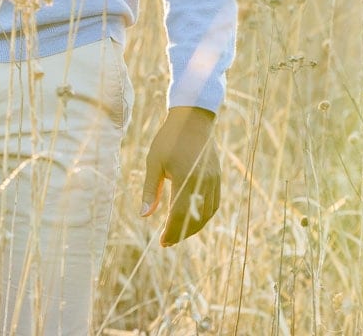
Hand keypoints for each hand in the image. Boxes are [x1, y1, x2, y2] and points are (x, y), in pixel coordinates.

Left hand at [140, 106, 220, 246]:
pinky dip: (204, 215)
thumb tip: (144, 216)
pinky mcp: (217, 177)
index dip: (172, 231)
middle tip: (168, 241)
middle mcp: (204, 183)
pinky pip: (214, 204)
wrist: (193, 119)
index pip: (180, 214)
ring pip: (208, 214)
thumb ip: (151, 190)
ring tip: (178, 232)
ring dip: (194, 226)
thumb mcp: (154, 162)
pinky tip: (193, 218)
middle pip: (196, 218)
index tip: (163, 243)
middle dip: (182, 233)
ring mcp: (213, 181)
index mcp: (186, 179)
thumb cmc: (169, 139)